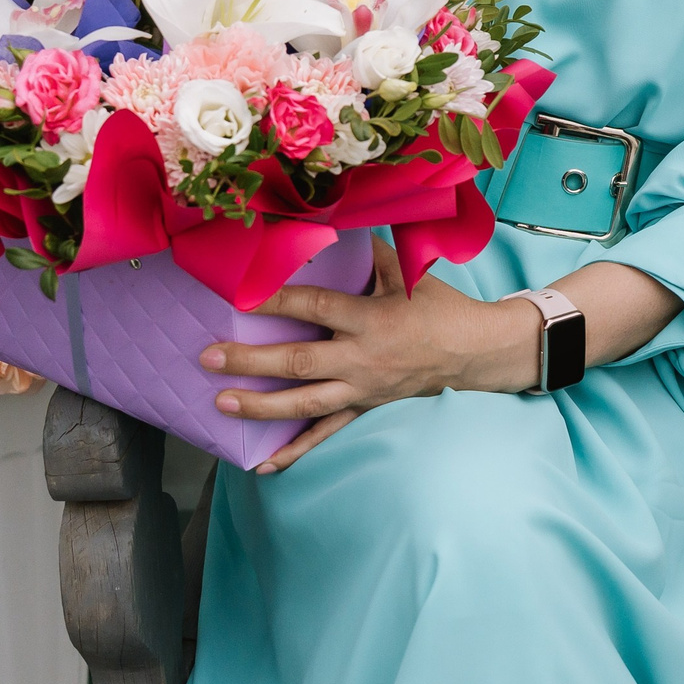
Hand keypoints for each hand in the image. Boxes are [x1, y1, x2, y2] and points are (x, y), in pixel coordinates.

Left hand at [201, 238, 543, 471]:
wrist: (474, 352)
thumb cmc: (438, 308)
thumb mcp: (408, 273)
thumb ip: (370, 251)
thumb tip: (333, 219)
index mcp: (371, 319)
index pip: (316, 307)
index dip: (277, 300)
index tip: (241, 295)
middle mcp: (363, 358)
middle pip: (299, 363)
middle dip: (250, 361)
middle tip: (208, 357)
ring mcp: (362, 389)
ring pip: (306, 403)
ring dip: (261, 405)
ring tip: (222, 402)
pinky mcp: (364, 408)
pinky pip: (326, 433)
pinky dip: (295, 451)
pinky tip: (263, 464)